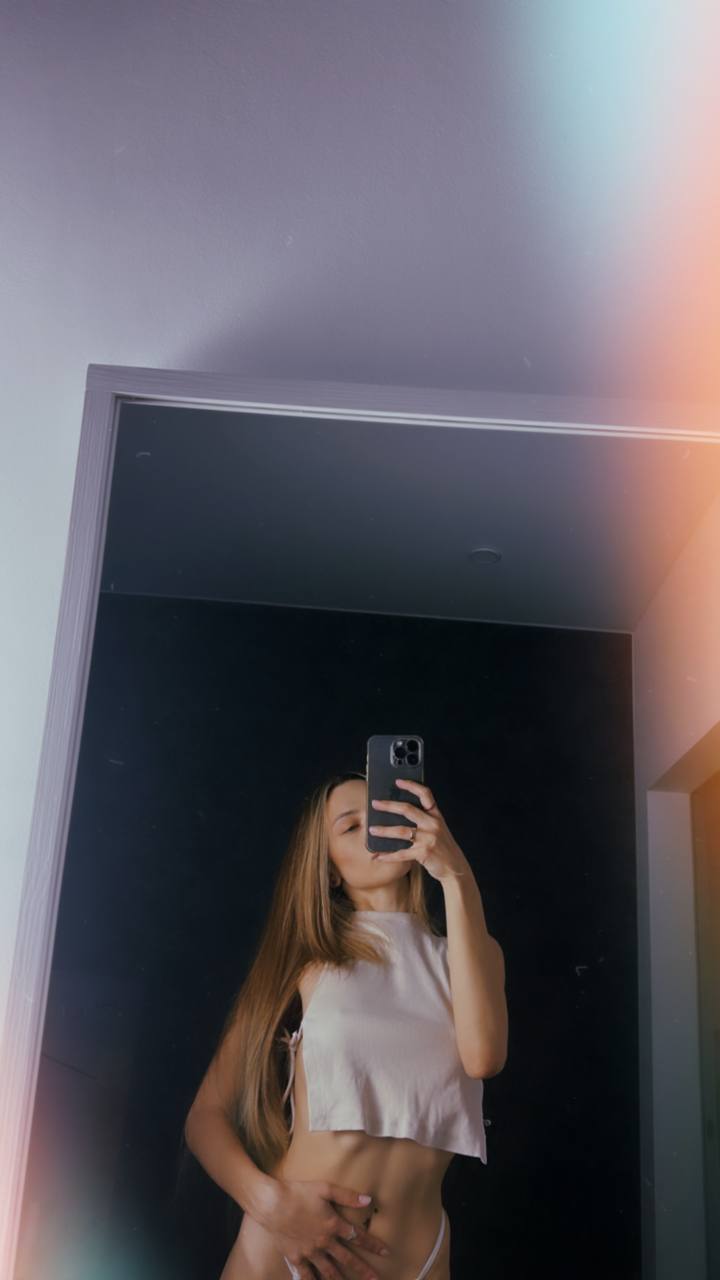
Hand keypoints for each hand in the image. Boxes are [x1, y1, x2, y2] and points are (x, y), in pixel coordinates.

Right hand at [254, 1177, 389, 1278]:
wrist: (272, 1204)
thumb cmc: (298, 1193)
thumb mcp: (325, 1188)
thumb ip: (347, 1196)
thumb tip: (368, 1199)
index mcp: (333, 1225)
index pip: (358, 1237)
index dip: (373, 1245)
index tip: (386, 1252)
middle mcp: (324, 1243)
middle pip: (347, 1260)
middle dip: (363, 1270)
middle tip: (375, 1279)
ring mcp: (310, 1253)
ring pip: (329, 1272)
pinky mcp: (296, 1259)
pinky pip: (307, 1276)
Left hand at [368, 777, 469, 882]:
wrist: (456, 868)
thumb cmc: (444, 849)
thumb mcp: (438, 830)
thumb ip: (424, 821)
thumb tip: (397, 817)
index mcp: (436, 816)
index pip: (425, 794)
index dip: (412, 786)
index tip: (398, 782)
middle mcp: (433, 824)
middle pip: (408, 810)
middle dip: (389, 805)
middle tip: (375, 804)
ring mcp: (428, 838)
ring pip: (401, 831)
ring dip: (384, 830)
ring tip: (372, 830)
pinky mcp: (423, 853)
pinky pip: (401, 853)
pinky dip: (388, 856)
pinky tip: (378, 856)